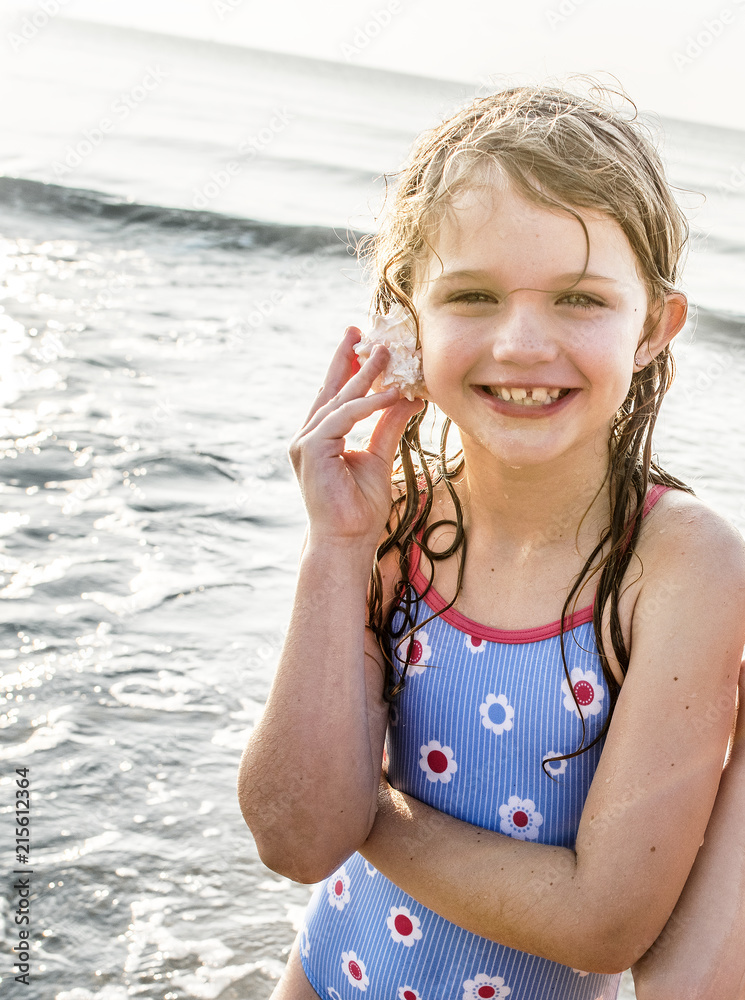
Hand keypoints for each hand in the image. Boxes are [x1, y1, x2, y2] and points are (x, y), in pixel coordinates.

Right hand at [289, 327, 423, 550]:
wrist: (346, 541)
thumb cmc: (359, 509)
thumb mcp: (379, 458)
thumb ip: (387, 427)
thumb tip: (409, 398)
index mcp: (320, 438)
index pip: (334, 396)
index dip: (347, 368)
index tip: (361, 343)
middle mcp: (308, 437)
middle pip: (330, 389)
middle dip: (347, 358)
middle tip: (362, 330)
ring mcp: (306, 442)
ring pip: (339, 400)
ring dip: (364, 375)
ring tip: (386, 353)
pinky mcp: (311, 449)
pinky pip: (344, 416)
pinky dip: (368, 403)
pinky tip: (391, 392)